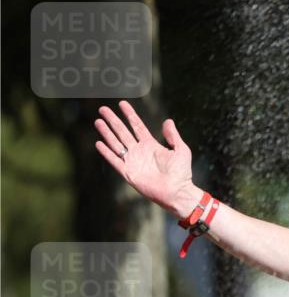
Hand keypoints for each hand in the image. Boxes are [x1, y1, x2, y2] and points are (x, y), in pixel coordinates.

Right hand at [94, 100, 201, 217]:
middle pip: (123, 132)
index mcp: (151, 145)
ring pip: (116, 144)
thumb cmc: (182, 173)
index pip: (137, 126)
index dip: (129, 115)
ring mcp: (133, 162)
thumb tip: (168, 121)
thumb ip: (173, 136)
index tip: (122, 103)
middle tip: (103, 109)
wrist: (177, 192)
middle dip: (113, 120)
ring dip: (107, 133)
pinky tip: (99, 143)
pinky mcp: (129, 173)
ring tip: (98, 121)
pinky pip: (115, 161)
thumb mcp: (181, 150)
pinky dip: (107, 152)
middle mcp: (139, 151)